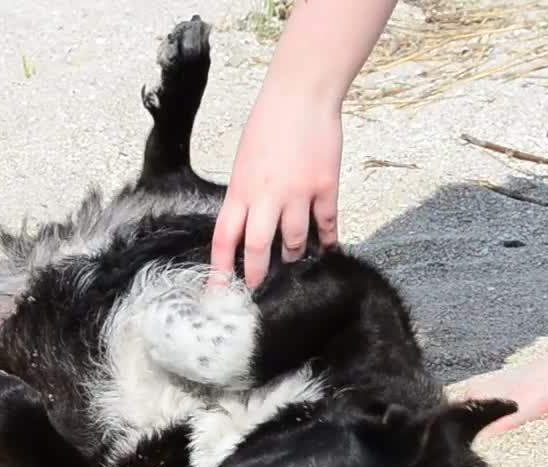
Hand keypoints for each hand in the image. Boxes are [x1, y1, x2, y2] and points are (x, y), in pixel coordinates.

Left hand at [210, 89, 342, 288]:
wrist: (301, 94)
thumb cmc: (270, 122)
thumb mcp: (245, 161)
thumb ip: (246, 194)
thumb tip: (249, 223)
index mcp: (241, 189)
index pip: (224, 238)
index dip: (220, 269)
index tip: (218, 291)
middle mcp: (267, 196)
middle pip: (259, 248)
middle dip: (258, 274)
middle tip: (259, 288)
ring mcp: (299, 193)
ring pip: (296, 241)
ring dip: (294, 253)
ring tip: (294, 257)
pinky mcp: (326, 187)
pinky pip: (328, 224)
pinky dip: (328, 240)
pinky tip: (328, 248)